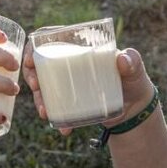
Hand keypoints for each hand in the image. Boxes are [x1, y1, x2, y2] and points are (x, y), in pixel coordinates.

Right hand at [23, 45, 154, 135]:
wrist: (134, 111)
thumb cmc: (134, 82)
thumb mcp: (135, 71)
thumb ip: (133, 61)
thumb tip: (123, 59)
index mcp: (79, 48)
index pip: (50, 39)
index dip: (34, 47)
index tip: (31, 60)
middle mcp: (68, 64)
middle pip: (40, 64)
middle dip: (31, 76)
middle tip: (37, 87)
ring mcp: (66, 84)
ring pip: (43, 88)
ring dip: (39, 100)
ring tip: (45, 112)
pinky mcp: (68, 103)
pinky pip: (54, 108)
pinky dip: (56, 118)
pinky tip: (63, 128)